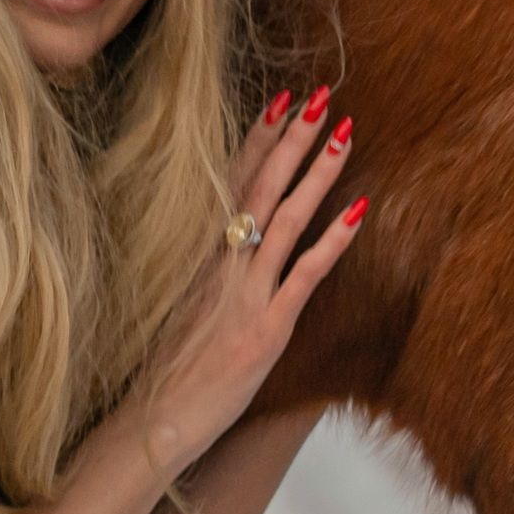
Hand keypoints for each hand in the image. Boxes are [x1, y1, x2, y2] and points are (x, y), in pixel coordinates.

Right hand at [129, 84, 364, 478]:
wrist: (153, 420)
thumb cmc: (166, 370)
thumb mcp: (182, 307)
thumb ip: (208, 273)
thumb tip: (229, 244)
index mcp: (199, 256)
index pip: (230, 182)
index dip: (256, 139)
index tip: (279, 99)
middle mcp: (220, 266)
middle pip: (259, 186)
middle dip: (291, 137)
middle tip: (321, 93)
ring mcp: (243, 294)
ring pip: (286, 218)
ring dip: (316, 172)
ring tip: (344, 131)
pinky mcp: (265, 328)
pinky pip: (304, 275)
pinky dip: (333, 241)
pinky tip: (359, 211)